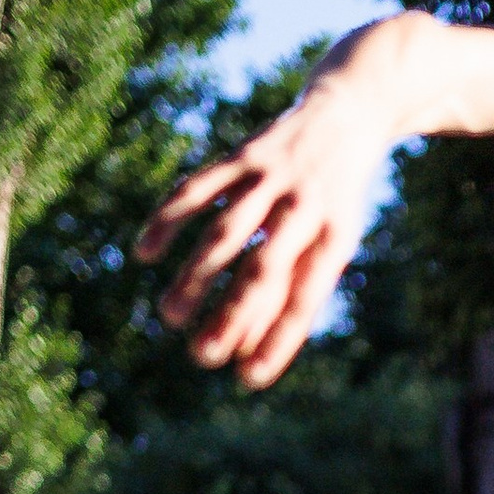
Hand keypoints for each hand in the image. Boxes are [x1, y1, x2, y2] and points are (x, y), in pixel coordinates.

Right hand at [135, 72, 389, 390]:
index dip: (278, 340)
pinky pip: (199, 189)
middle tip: (201, 357)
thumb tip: (252, 352)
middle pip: (264, 269)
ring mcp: (273, 178)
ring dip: (195, 277)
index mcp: (336, 239)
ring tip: (169, 318)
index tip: (249, 379)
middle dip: (232, 315)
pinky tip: (145, 253)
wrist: (348, 115)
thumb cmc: (334, 200)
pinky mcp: (243, 155)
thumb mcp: (330, 242)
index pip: (305, 297)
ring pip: (226, 232)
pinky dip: (169, 219)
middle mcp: (306, 207)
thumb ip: (293, 290)